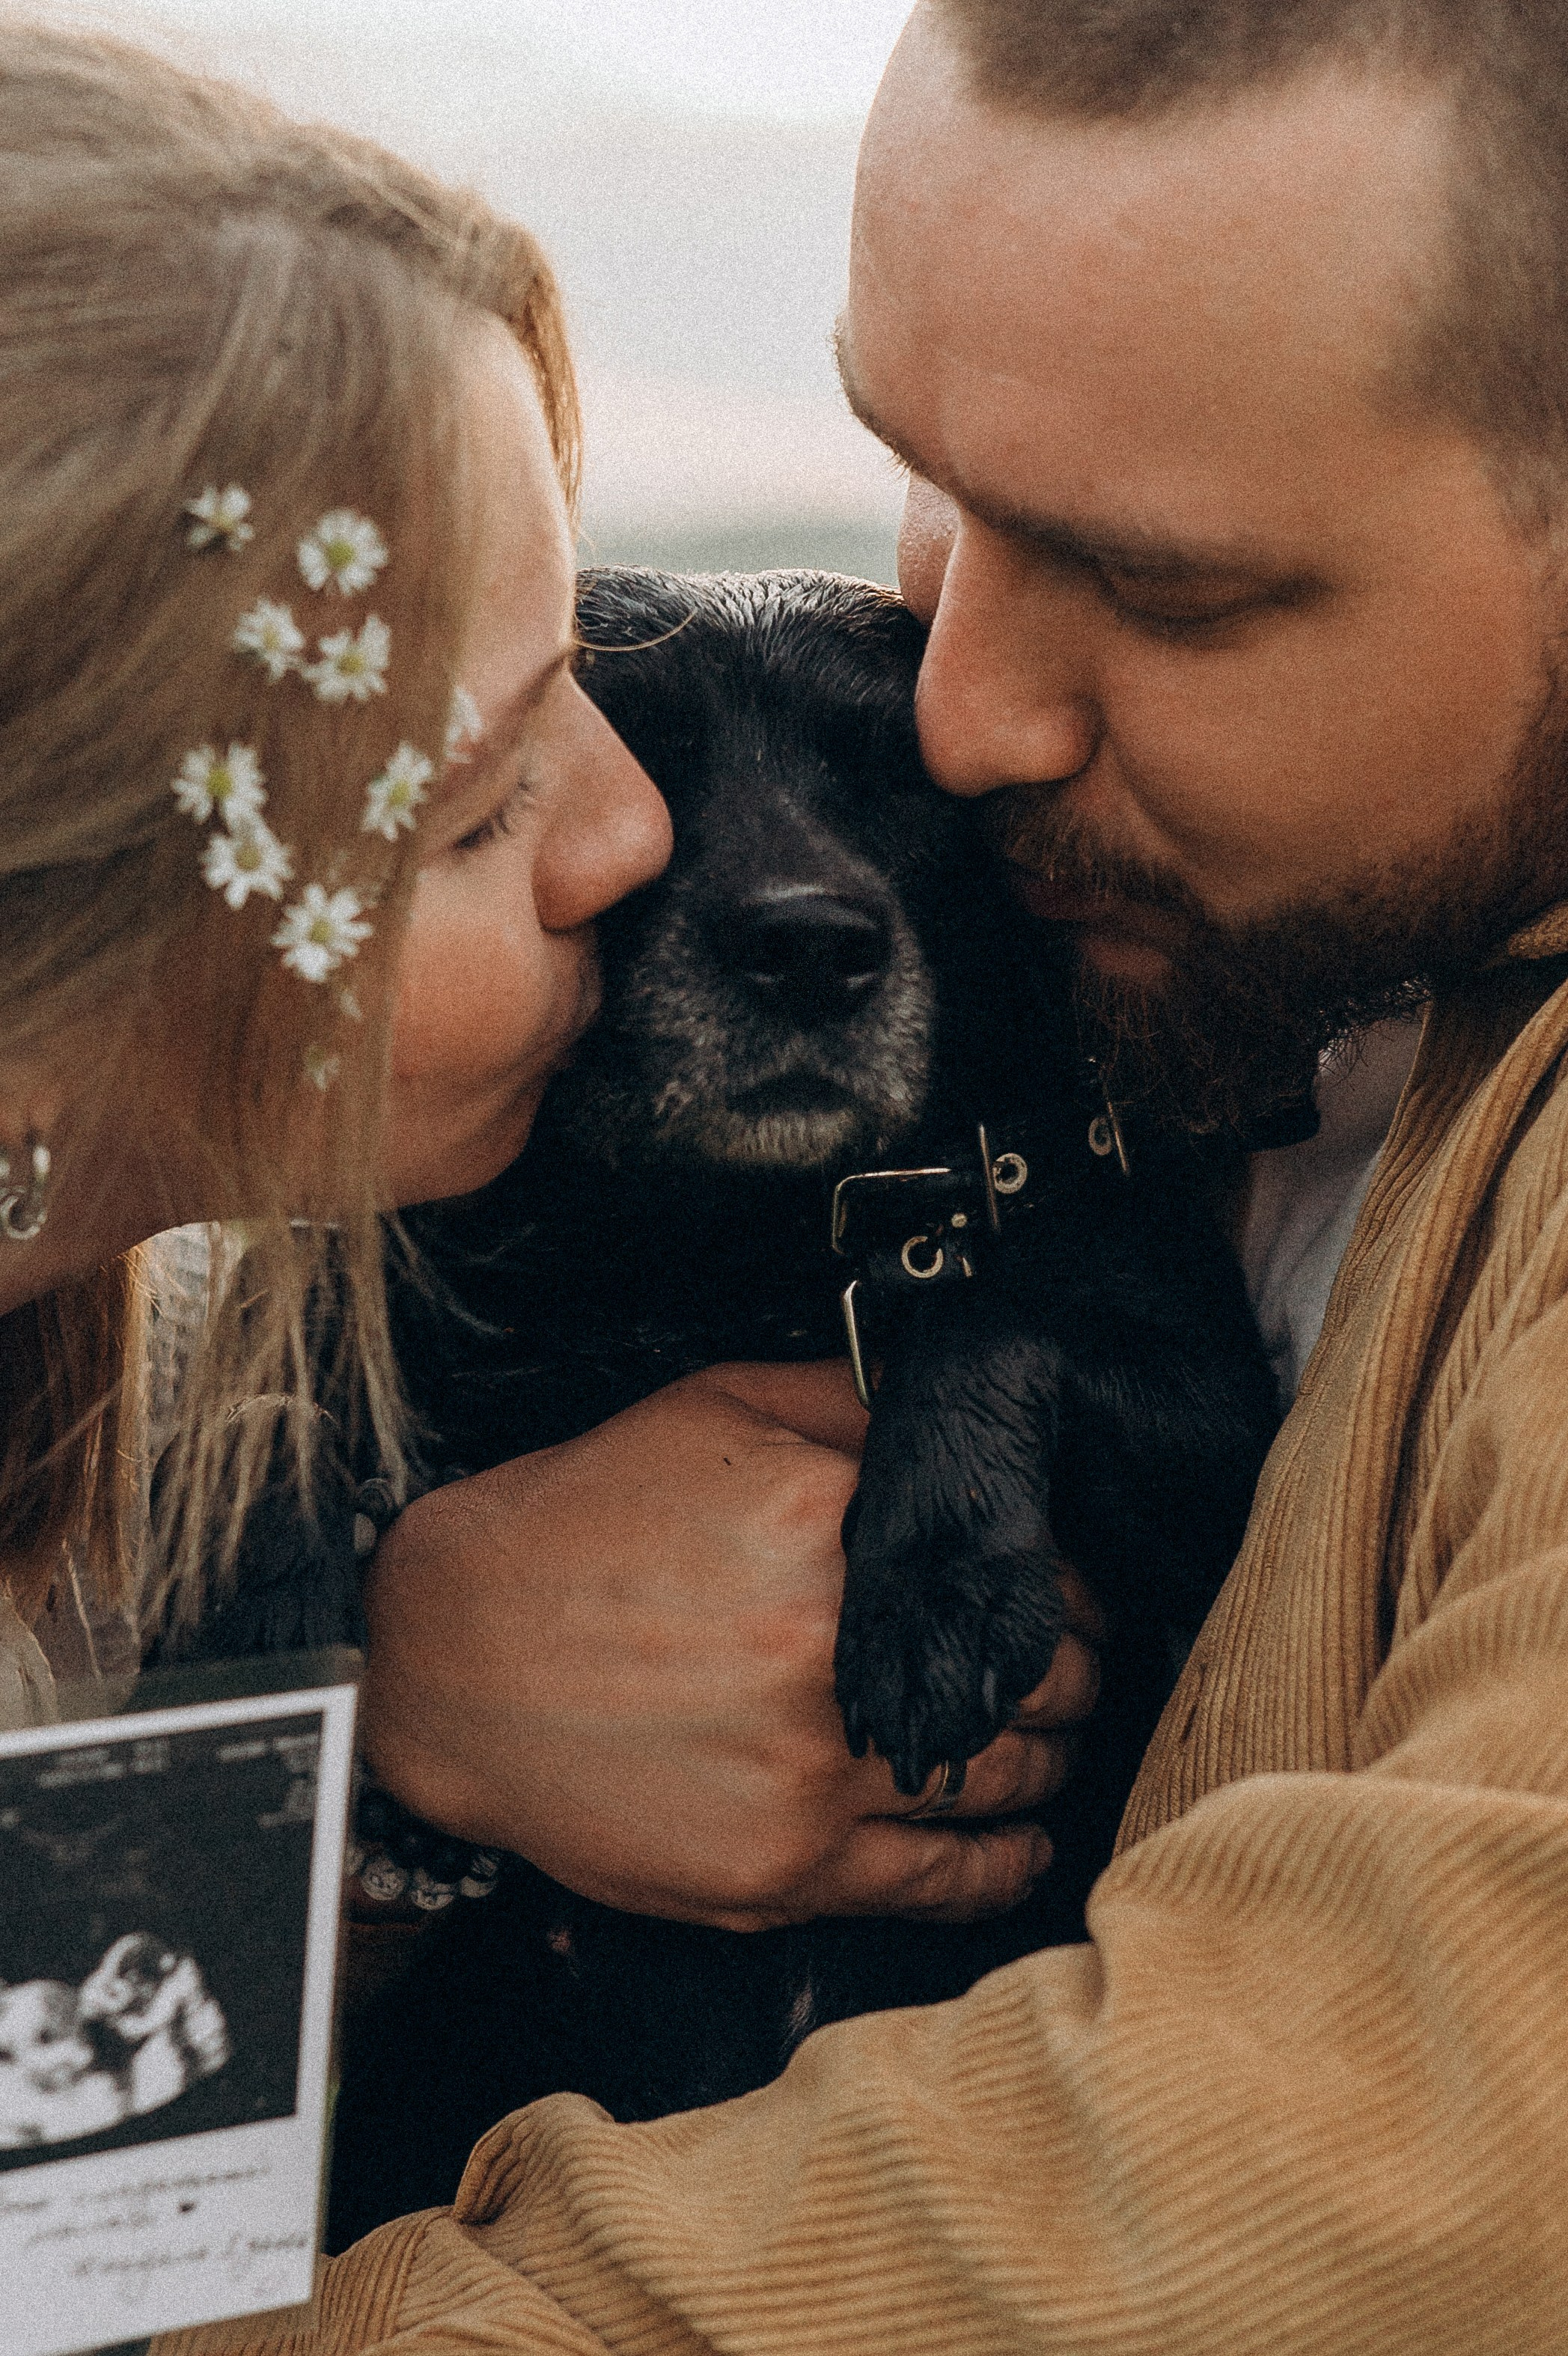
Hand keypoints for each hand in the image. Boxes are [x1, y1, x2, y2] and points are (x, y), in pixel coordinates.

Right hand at [360, 1362, 1103, 1932]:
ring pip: (999, 1777)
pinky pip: (937, 1883)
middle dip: (1075, 1667)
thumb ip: (852, 1400)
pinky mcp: (778, 1870)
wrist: (449, 1659)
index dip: (1066, 1579)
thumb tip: (954, 1410)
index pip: (1019, 1564)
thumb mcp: (715, 1412)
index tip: (1068, 1586)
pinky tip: (1025, 1840)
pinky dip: (1002, 1864)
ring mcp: (808, 1779)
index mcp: (826, 1530)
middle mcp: (828, 1659)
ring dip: (1051, 1754)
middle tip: (1080, 1660)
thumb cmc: (579, 1526)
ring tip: (1055, 1734)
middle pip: (1029, 1676)